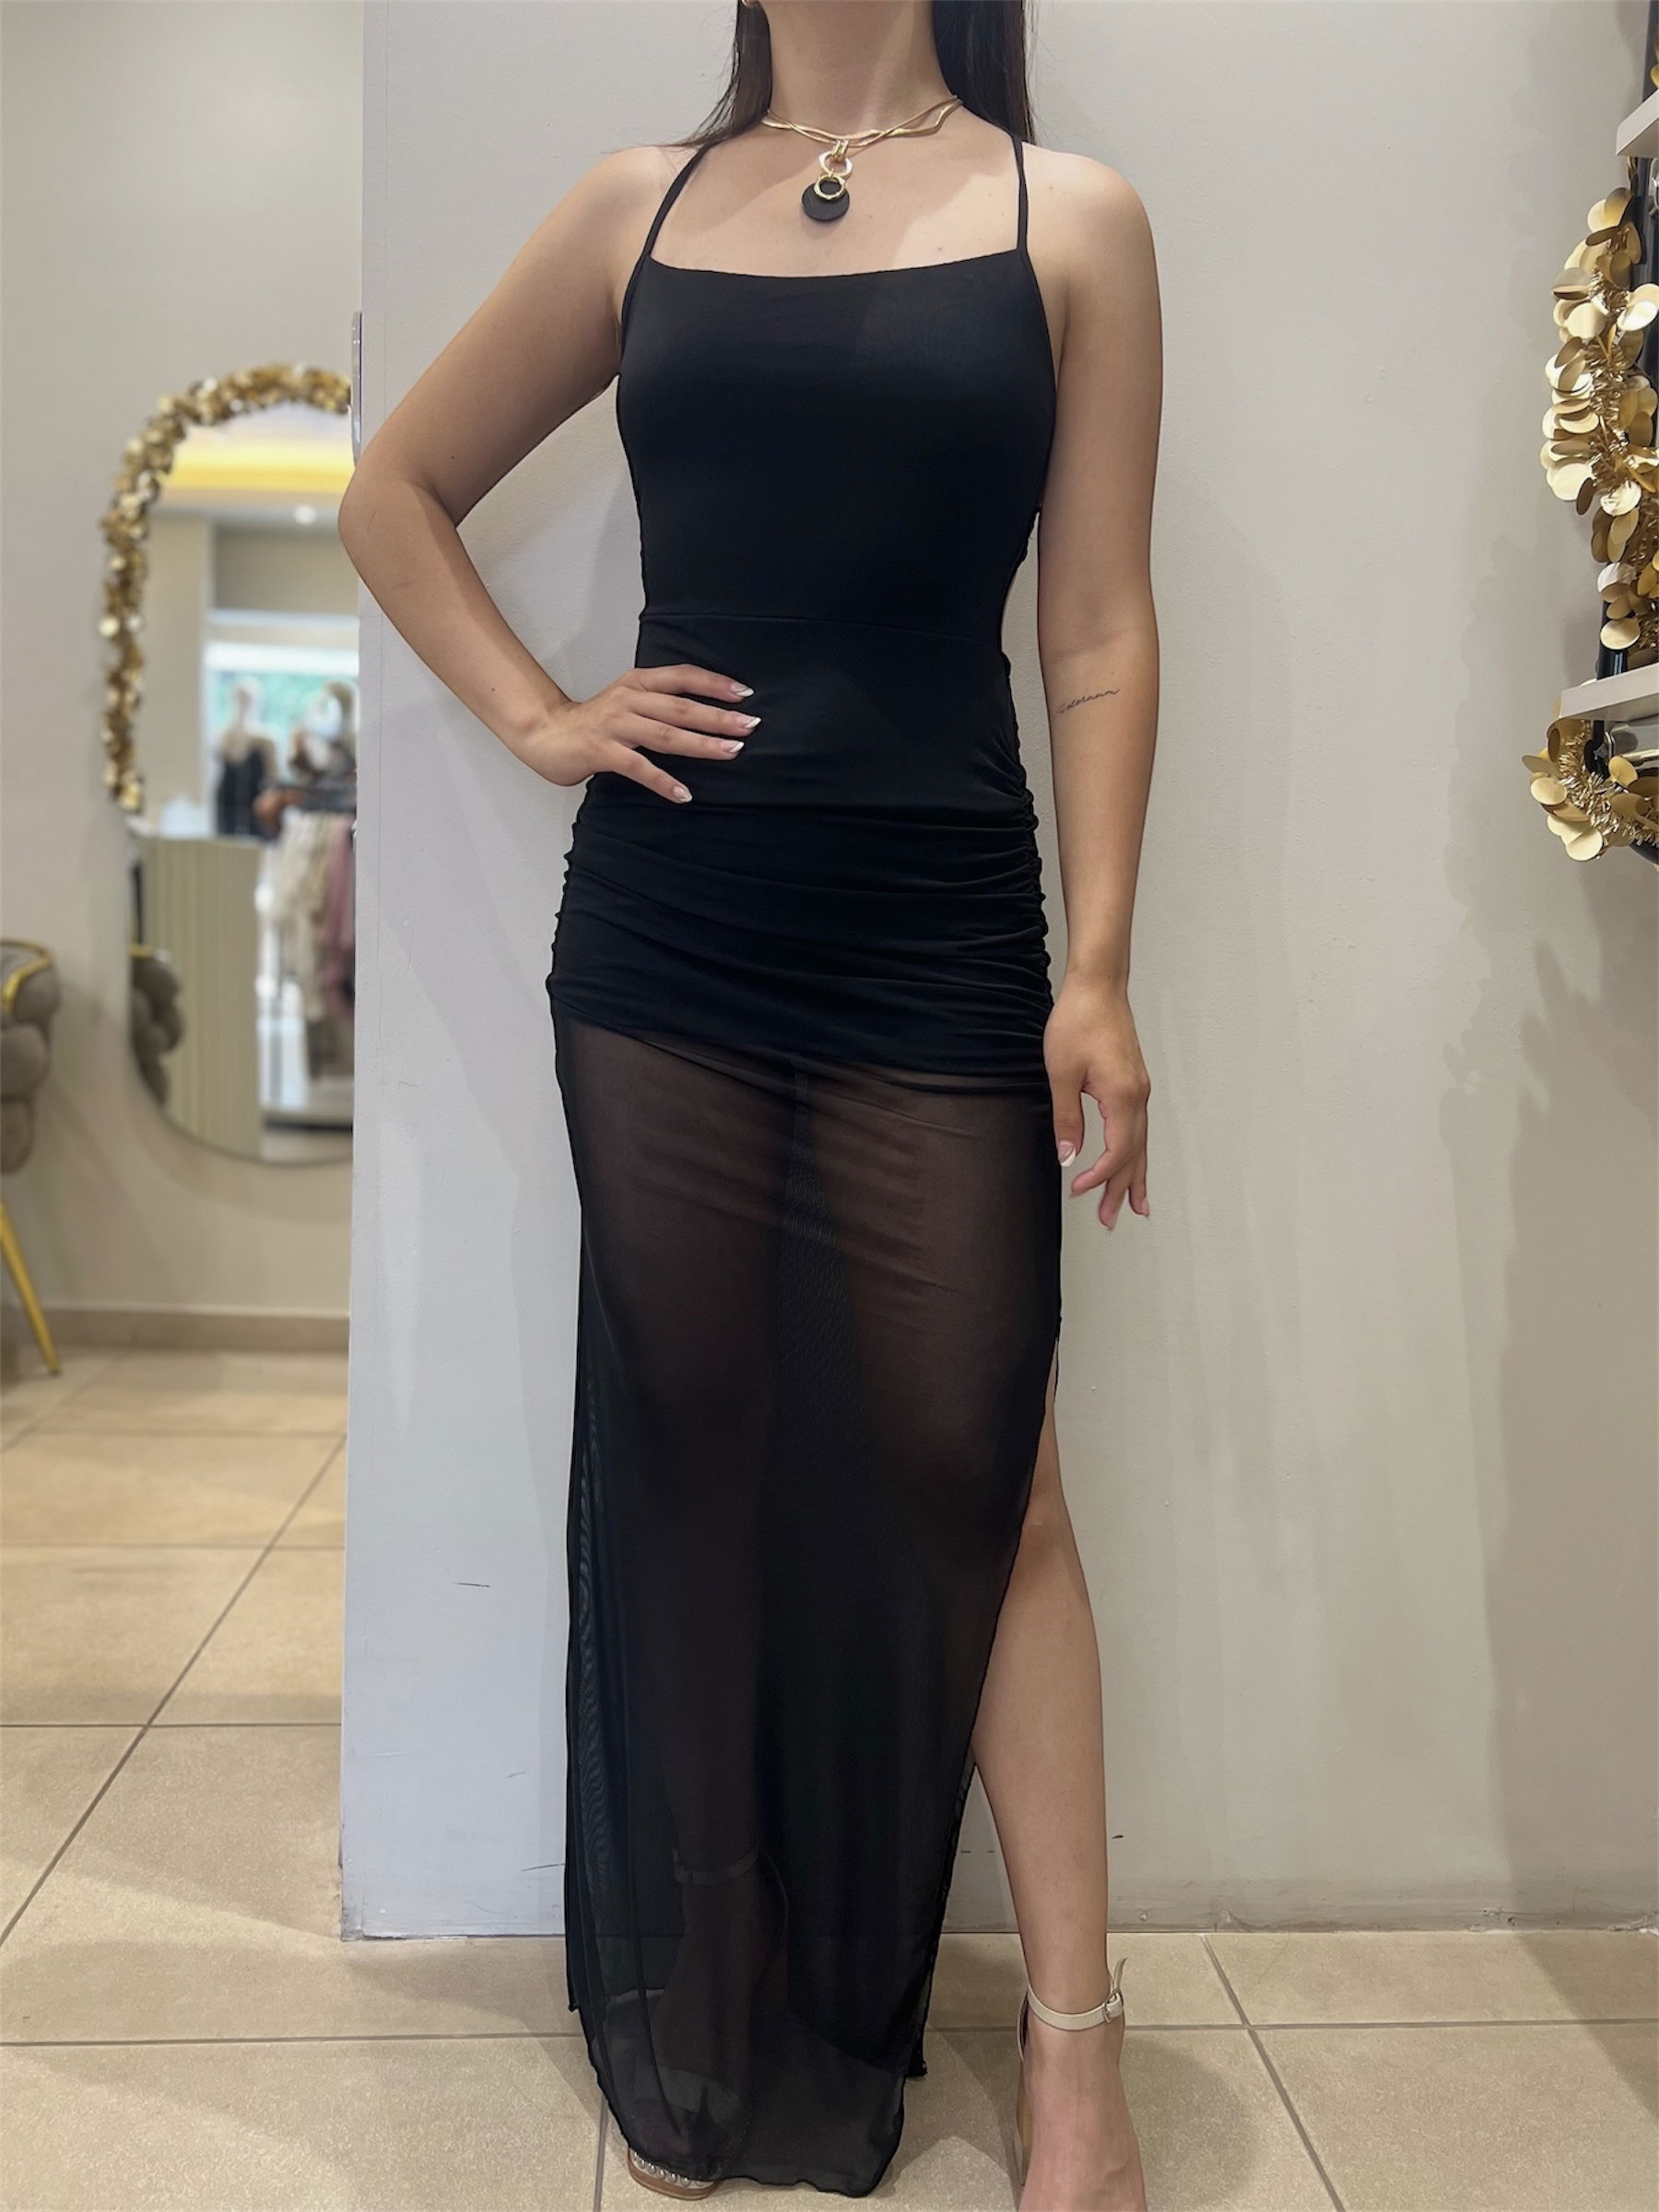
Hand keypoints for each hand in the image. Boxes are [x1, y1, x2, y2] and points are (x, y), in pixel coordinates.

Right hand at [514, 663, 757, 802]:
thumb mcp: (628, 702)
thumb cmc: (593, 722)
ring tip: (731, 753)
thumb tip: (704, 714)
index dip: (713, 683)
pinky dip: (663, 781)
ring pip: (665, 734)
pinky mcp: (601, 751)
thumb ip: (659, 704)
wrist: (545, 733)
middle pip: (680, 706)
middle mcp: (628, 699)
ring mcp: (615, 725)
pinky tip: (684, 794)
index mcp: (638, 682)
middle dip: (718, 717)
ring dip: (701, 745)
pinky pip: (638, 767)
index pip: (682, 676)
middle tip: (750, 726)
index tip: (744, 694)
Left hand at [1044, 976, 1149, 1228]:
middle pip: (1134, 1155)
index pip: (1116, 1152)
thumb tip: (1069, 1157)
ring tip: (1134, 1207)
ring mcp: (1139, 1090)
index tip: (1078, 1191)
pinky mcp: (1134, 1084)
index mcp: (1123, 1097)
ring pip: (1141, 1144)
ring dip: (1133, 1176)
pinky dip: (1136, 1153)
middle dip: (1122, 1190)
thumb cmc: (1078, 1022)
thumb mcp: (1061, 1073)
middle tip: (1111, 1221)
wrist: (1098, 986)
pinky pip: (1139, 1128)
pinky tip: (1132, 1163)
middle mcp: (1138, 1097)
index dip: (1098, 1177)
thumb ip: (1067, 1118)